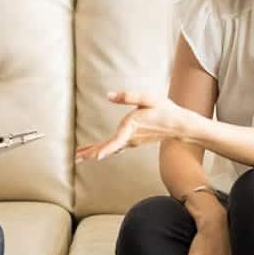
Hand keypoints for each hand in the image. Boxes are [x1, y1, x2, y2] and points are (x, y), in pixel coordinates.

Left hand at [75, 91, 191, 162]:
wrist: (179, 124)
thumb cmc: (165, 109)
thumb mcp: (148, 98)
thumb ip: (128, 96)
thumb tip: (108, 95)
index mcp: (132, 128)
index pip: (117, 141)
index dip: (106, 149)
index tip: (96, 157)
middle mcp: (130, 138)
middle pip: (108, 148)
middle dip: (90, 153)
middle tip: (74, 159)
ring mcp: (131, 141)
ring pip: (110, 149)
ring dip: (93, 152)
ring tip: (78, 157)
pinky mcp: (133, 140)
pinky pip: (115, 147)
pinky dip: (103, 150)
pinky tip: (96, 152)